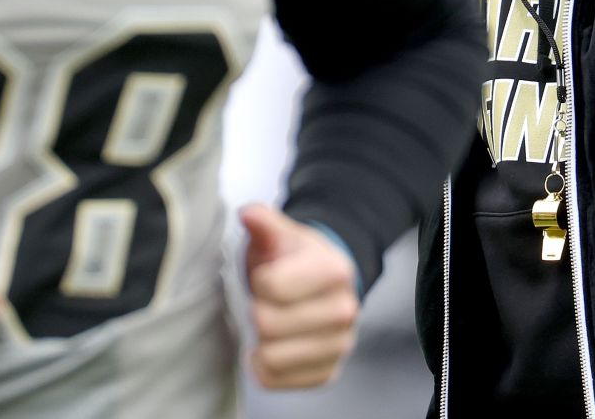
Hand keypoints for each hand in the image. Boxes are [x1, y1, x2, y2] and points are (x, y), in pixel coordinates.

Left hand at [241, 203, 361, 389]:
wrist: (322, 286)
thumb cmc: (294, 260)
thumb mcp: (279, 236)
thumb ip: (264, 223)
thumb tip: (249, 214)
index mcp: (336, 270)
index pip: (270, 287)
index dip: (260, 281)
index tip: (269, 277)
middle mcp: (346, 310)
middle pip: (267, 324)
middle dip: (259, 310)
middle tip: (270, 303)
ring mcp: (340, 345)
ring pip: (271, 357)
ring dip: (261, 341)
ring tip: (274, 323)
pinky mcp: (327, 373)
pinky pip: (274, 381)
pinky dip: (264, 366)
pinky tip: (275, 346)